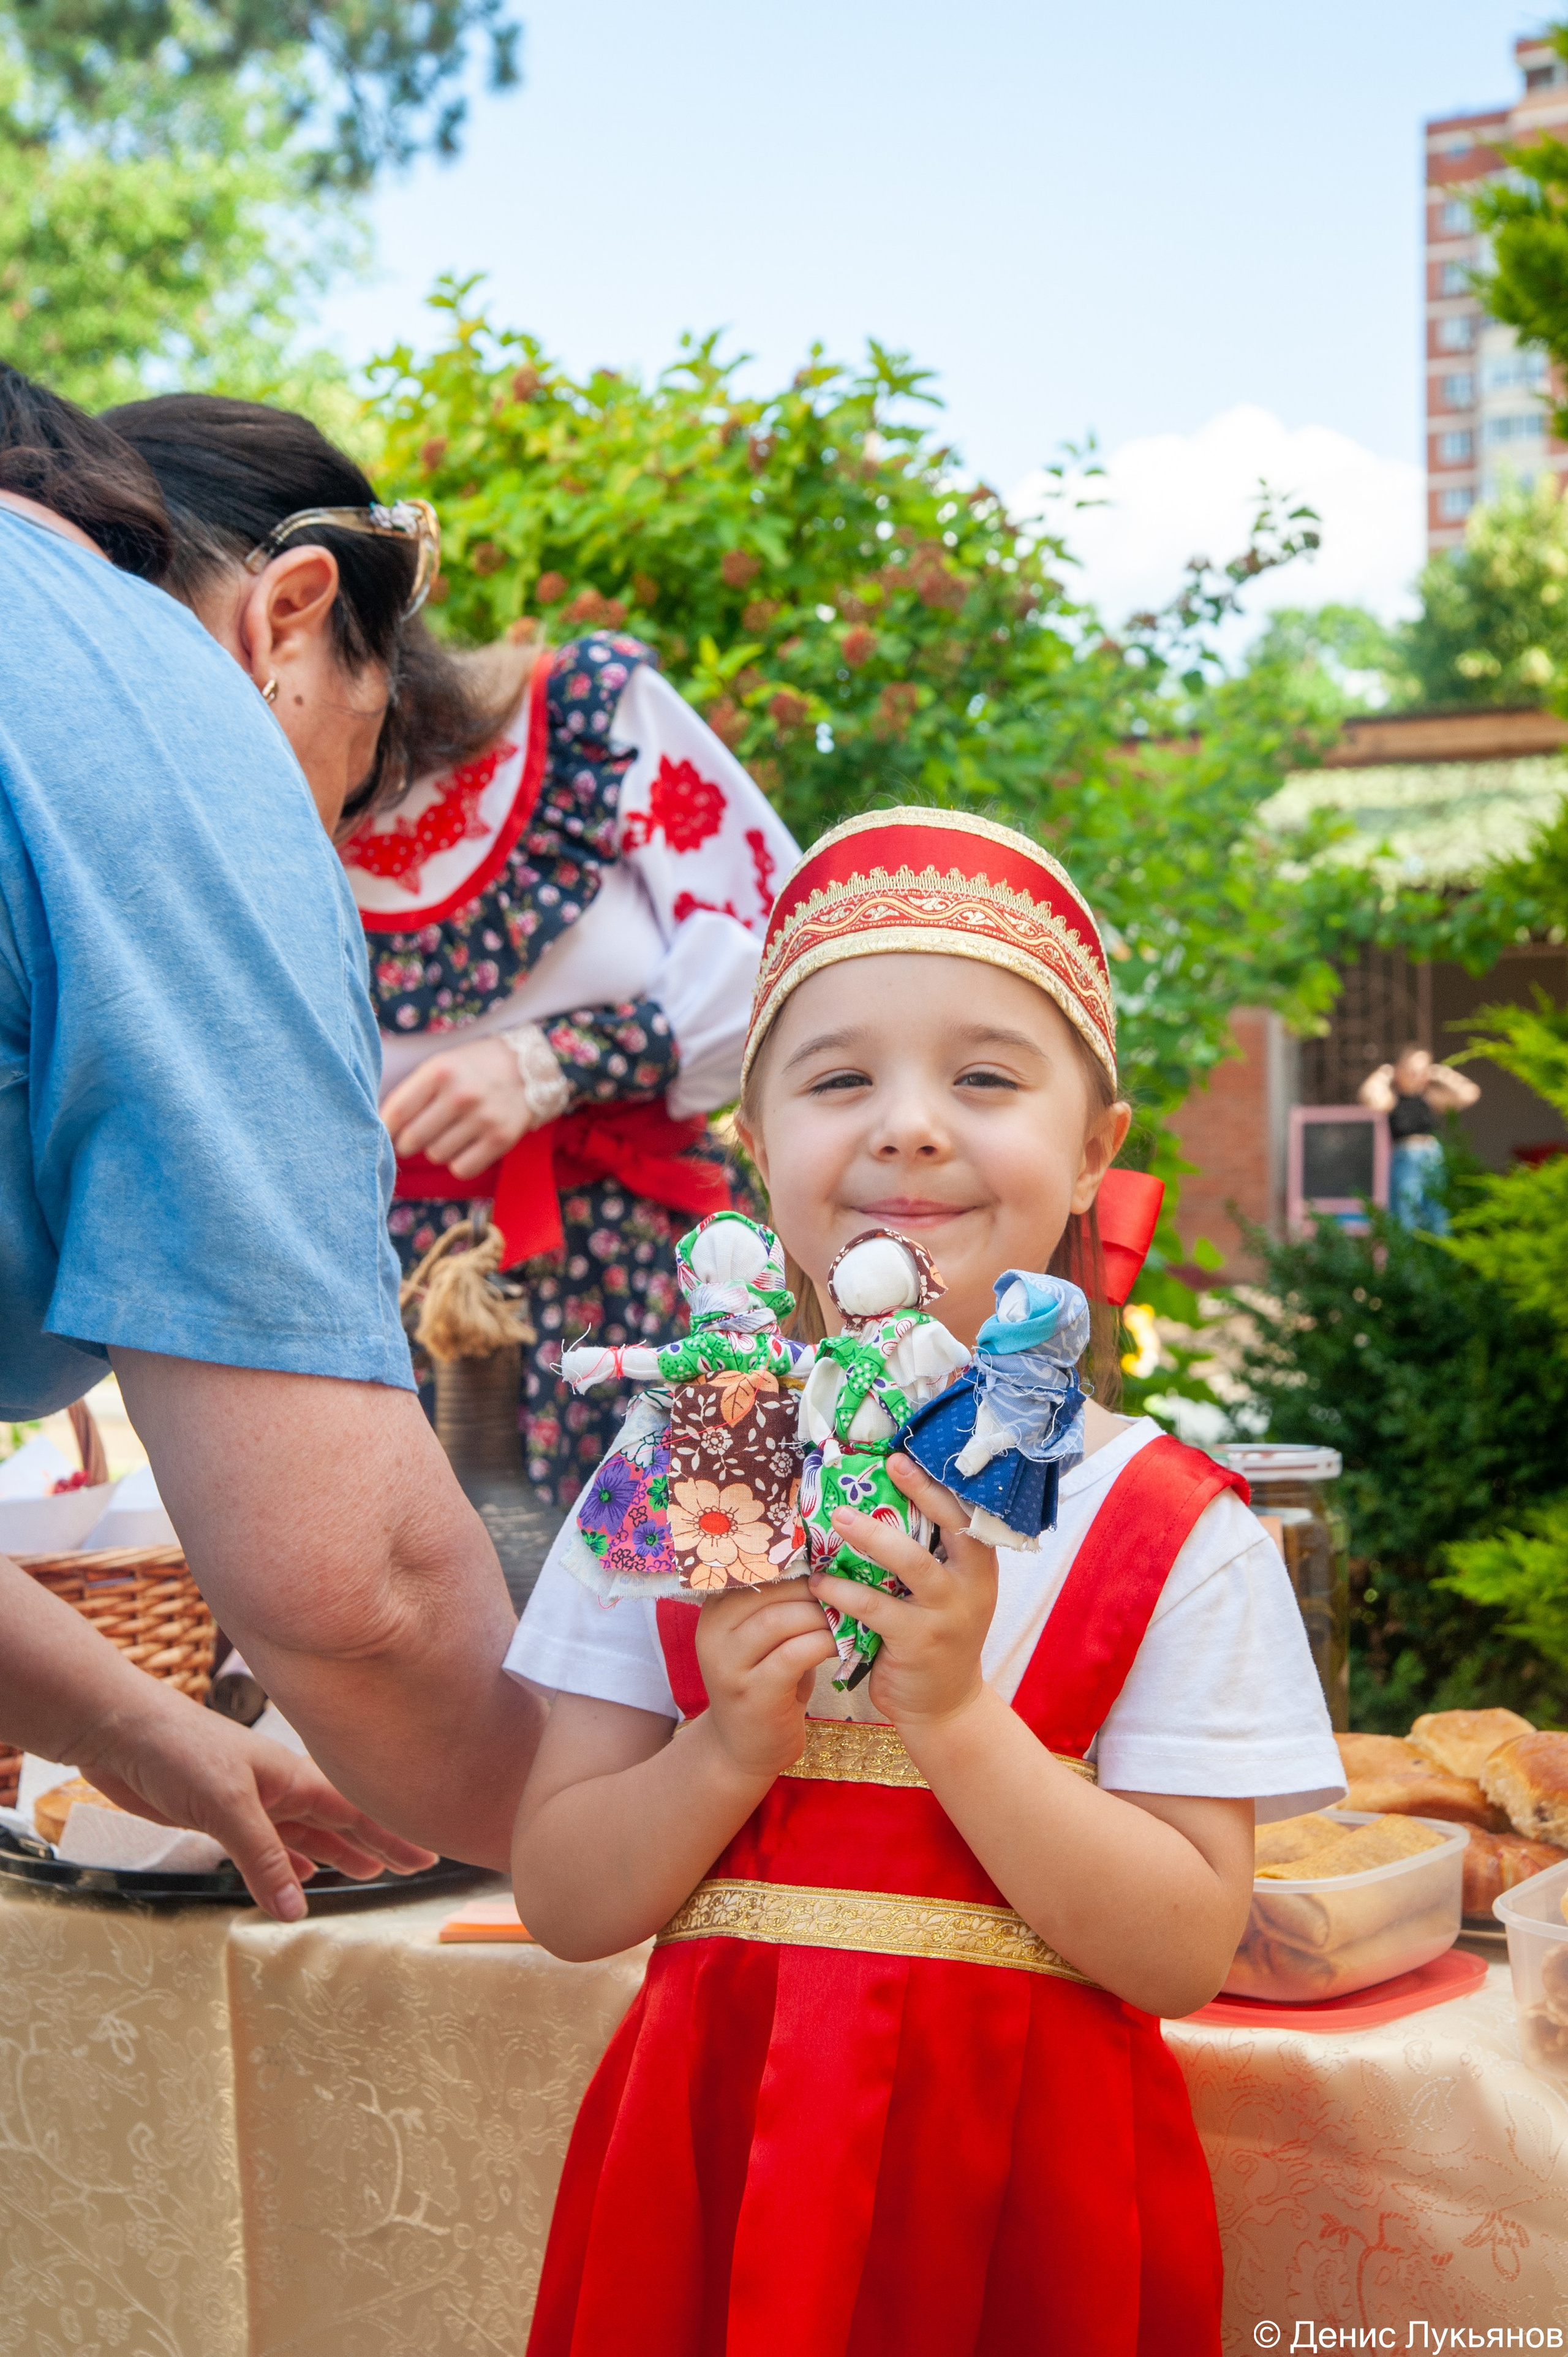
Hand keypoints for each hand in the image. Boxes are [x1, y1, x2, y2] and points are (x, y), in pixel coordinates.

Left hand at [75, 1695, 437, 1921]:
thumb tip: (298, 1910)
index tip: (427, 1853)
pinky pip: (268, 1843)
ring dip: (337, 1854)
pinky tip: (301, 1875)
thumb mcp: (226, 1806)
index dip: (392, 1832)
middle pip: (339, 1822)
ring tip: (369, 1874)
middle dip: (376, 1842)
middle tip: (413, 1867)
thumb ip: (263, 1858)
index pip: (356, 1810)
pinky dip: (289, 1860)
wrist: (118, 1732)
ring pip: (307, 1833)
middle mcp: (280, 1788)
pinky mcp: (220, 1814)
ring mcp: (251, 1801)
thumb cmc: (177, 1750)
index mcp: (293, 1777)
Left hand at [381, 1034, 549, 1177]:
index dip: (385, 1129)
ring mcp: (483, 1119)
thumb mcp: (440, 1065)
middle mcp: (461, 1095)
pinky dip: (458, 1163)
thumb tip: (382, 1129)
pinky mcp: (500, 1139)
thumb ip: (411, 1093)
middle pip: (412, 1140)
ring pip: (436, 1155)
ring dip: (436, 1149)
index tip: (387, 1133)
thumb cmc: (473, 1069)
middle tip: (415, 1137)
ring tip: (448, 1134)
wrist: (529, 1069)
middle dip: (407, 1143)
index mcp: (439, 1072)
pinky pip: (462, 1169)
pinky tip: (464, 1147)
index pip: (396, 1112)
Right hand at [694, 1578, 836, 1781]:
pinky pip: (792, 1655)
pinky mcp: (752, 1694)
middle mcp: (713, 1633)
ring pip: (779, 1620)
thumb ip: (779, 1604)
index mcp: (714, 1609)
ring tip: (845, 1618)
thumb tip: (826, 1562)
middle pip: (769, 1591)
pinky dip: (822, 1644)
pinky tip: (839, 1647)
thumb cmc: (764, 1682)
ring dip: (820, 1616)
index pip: (754, 1569)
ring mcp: (728, 1665)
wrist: (742, 1749)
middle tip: (846, 1591)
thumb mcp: (763, 1638)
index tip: (830, 1563)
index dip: (796, 1562)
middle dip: (814, 1589)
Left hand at [809, 1455, 996, 1729]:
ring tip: (838, 1519)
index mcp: (979, 1564)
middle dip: (919, 1492)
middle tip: (884, 1466)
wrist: (946, 1705)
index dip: (937, 1481)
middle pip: (952, 1525)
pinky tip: (819, 1582)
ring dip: (871, 1536)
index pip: (966, 1511)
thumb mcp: (945, 1593)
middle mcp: (972, 1583)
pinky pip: (875, 1606)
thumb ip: (926, 1555)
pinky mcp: (919, 1641)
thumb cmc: (935, 1636)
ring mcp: (948, 1612)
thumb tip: (874, 1502)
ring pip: (911, 1562)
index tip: (904, 1454)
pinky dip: (843, 1591)